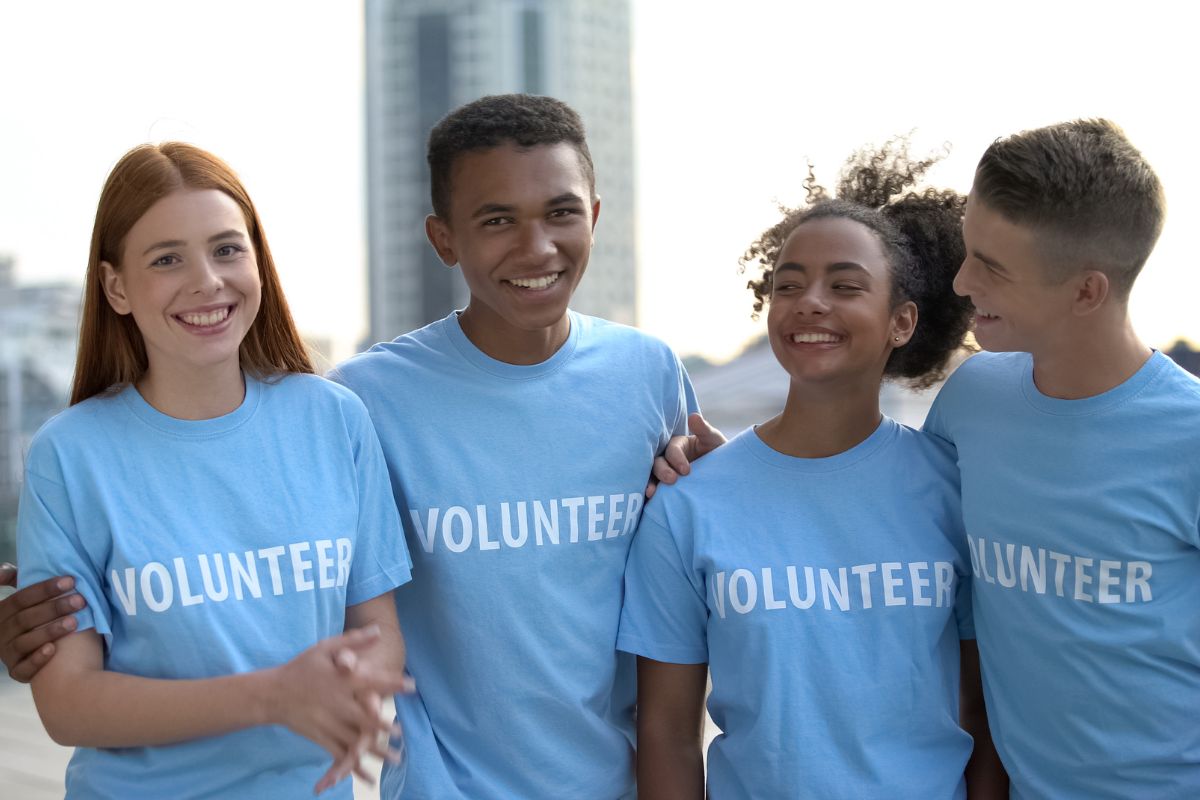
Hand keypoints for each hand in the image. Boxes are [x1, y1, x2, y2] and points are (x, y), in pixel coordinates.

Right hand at [0, 566, 85, 681]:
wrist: (37, 657)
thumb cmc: (33, 619)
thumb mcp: (22, 601)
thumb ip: (17, 582)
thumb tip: (4, 570)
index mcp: (2, 613)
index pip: (21, 599)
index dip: (44, 589)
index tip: (71, 581)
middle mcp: (1, 633)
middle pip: (25, 619)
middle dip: (54, 608)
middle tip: (80, 601)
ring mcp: (8, 654)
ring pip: (24, 642)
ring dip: (49, 631)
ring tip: (74, 622)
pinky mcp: (16, 672)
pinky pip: (23, 669)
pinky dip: (37, 660)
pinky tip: (53, 650)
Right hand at [261, 627, 409, 792]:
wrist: (273, 693)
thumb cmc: (302, 667)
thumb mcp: (326, 648)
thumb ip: (353, 641)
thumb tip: (379, 632)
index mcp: (341, 680)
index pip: (371, 681)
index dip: (392, 683)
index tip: (412, 686)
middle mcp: (336, 703)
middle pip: (363, 716)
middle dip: (383, 726)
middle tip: (402, 733)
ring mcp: (327, 722)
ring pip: (354, 739)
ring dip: (376, 750)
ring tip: (396, 758)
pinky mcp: (320, 737)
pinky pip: (339, 754)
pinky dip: (354, 765)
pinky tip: (369, 776)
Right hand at [645, 413, 726, 498]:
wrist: (724, 480)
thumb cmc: (719, 455)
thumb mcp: (714, 441)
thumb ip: (705, 430)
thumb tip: (694, 416)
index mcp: (678, 445)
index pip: (672, 449)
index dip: (676, 458)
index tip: (686, 470)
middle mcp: (667, 459)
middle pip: (657, 462)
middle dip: (662, 470)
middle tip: (672, 480)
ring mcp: (664, 474)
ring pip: (651, 476)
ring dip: (649, 483)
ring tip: (652, 493)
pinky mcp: (663, 489)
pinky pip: (653, 490)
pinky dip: (649, 495)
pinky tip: (649, 501)